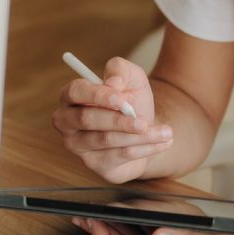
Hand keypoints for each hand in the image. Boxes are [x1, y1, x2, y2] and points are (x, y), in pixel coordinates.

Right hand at [52, 56, 173, 182]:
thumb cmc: (131, 98)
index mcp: (72, 95)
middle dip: (118, 121)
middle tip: (144, 122)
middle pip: (87, 120)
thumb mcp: (131, 77)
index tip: (121, 100)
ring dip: (138, 137)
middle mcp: (68, 121)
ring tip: (165, 132)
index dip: (97, 96)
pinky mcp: (95, 164)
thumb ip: (120, 70)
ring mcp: (78, 146)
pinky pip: (119, 156)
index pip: (76, 92)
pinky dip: (144, 149)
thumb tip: (113, 83)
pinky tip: (162, 143)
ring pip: (106, 140)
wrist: (144, 126)